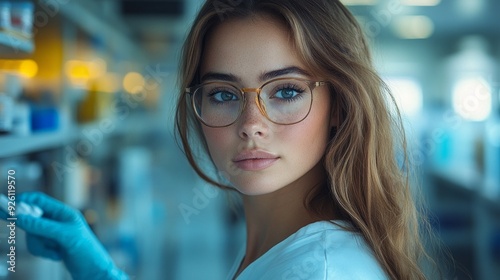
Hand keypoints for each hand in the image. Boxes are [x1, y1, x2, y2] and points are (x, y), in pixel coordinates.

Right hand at [9, 192, 127, 279]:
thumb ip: (43, 226)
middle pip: (31, 219)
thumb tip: (20, 217)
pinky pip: (36, 246)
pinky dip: (43, 252)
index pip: (39, 200)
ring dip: (39, 246)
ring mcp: (54, 233)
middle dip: (33, 232)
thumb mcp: (64, 236)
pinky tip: (57, 257)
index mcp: (64, 212)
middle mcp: (58, 221)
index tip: (10, 210)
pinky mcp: (52, 245)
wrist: (94, 271)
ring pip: (32, 235)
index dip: (23, 202)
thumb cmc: (86, 251)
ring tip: (55, 252)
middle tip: (41, 240)